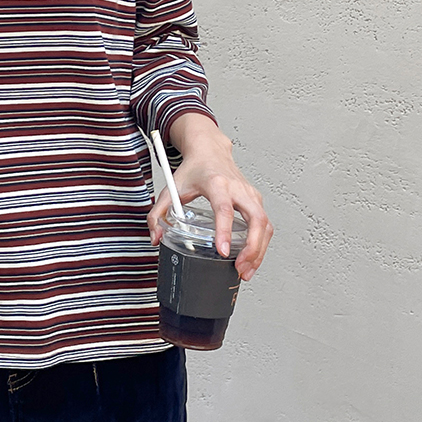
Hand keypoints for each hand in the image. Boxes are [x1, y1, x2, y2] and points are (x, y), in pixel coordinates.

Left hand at [147, 115, 272, 281]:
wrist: (210, 151)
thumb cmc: (194, 170)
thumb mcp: (171, 188)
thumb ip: (158, 213)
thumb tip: (156, 237)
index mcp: (217, 184)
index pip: (225, 209)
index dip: (224, 232)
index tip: (224, 251)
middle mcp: (238, 189)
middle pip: (256, 219)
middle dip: (252, 247)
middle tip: (240, 268)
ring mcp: (251, 195)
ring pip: (265, 224)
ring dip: (259, 250)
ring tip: (245, 270)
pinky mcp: (256, 201)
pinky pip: (265, 225)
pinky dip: (261, 244)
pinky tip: (251, 259)